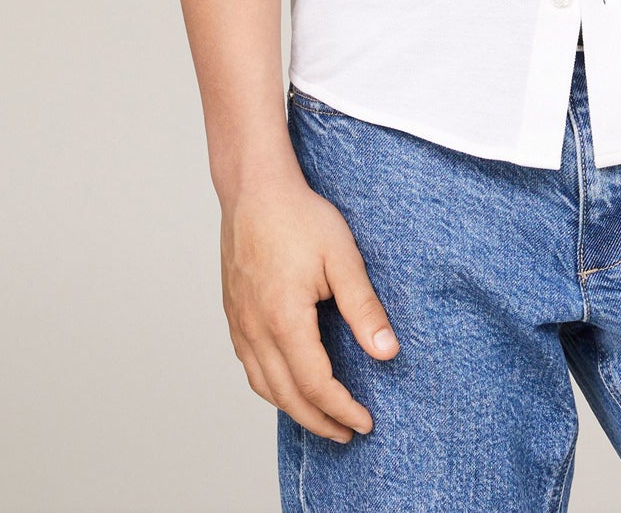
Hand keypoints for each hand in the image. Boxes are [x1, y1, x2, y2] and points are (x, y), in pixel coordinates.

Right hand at [220, 172, 399, 442]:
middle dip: (319, 421)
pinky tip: (287, 382)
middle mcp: (255, 329)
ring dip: (292, 409)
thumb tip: (387, 352)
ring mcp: (240, 323)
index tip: (365, 421)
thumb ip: (364, 308)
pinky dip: (271, 385)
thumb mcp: (343, 257)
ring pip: (263, 385)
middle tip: (348, 432)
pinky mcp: (233, 312)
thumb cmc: (299, 216)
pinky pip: (249, 365)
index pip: (315, 385)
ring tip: (321, 416)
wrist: (254, 188)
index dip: (341, 409)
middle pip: (286, 396)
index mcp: (284, 320)